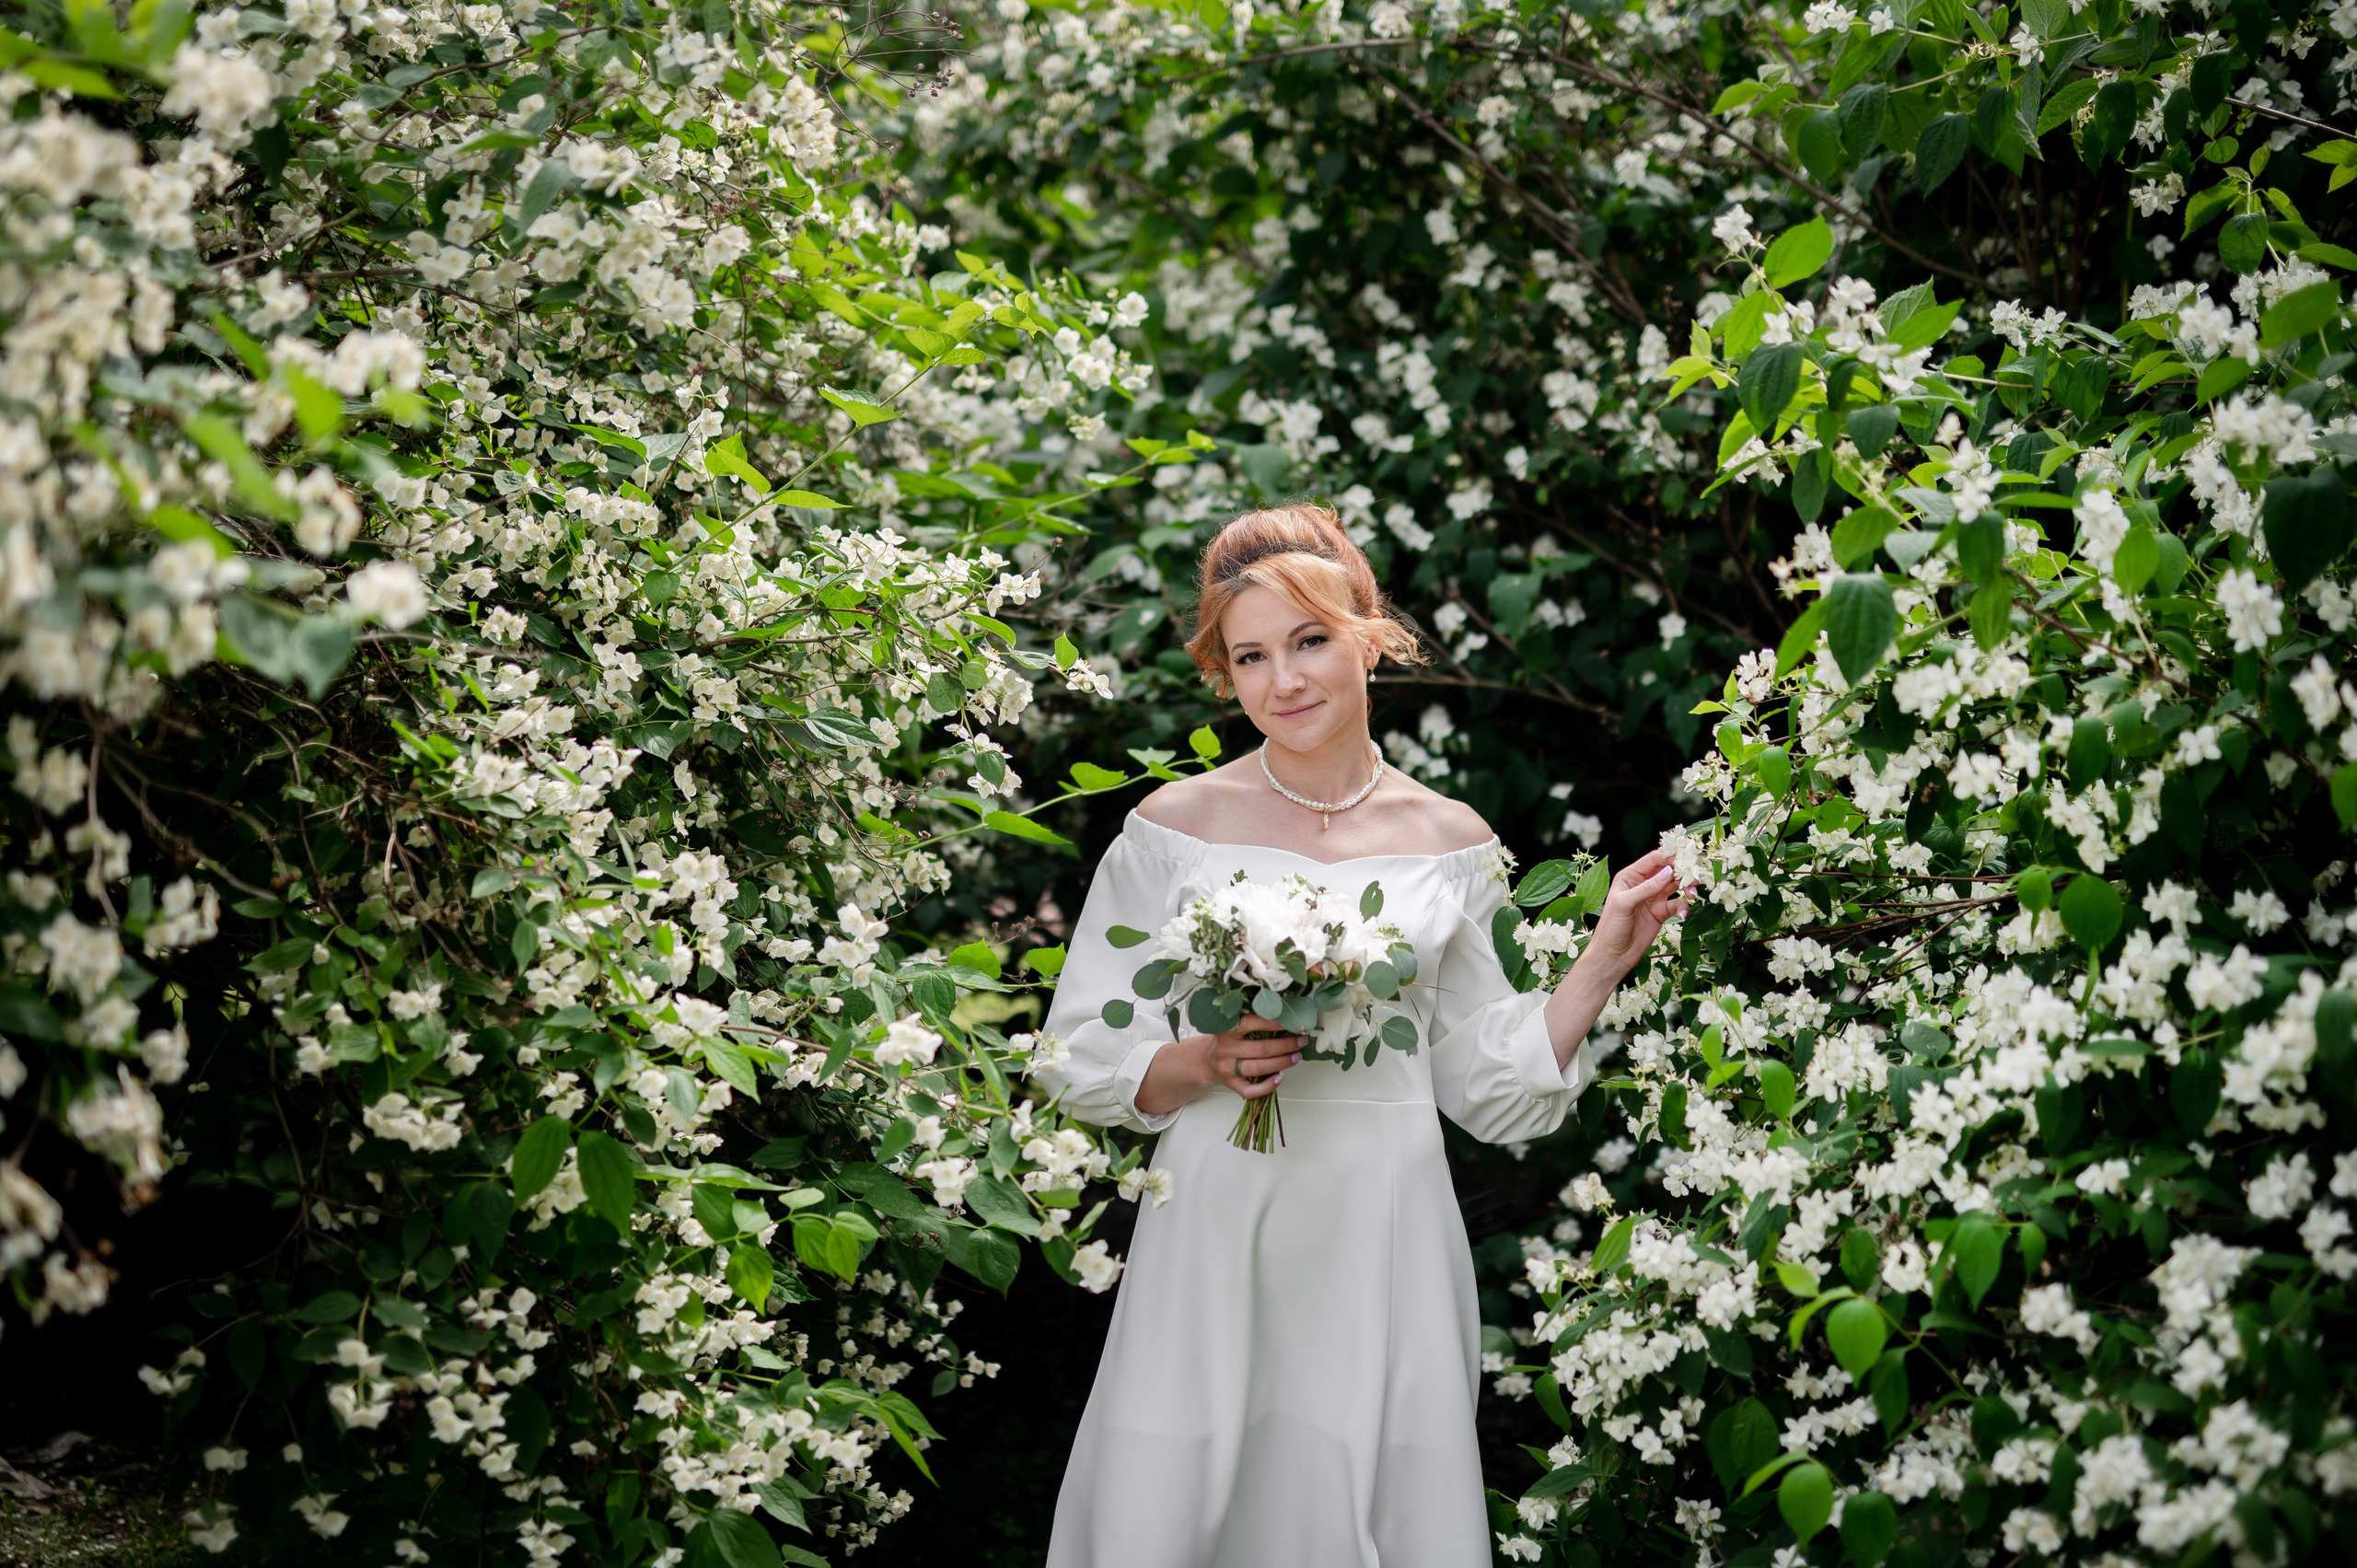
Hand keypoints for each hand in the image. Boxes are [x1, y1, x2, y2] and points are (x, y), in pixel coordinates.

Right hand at [1198, 1028, 1303, 1099]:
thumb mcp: (1232, 1026)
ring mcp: (1227, 1068)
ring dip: (1282, 1063)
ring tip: (1296, 1057)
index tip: (1292, 1022)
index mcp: (1226, 1029)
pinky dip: (1268, 1086)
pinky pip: (1251, 1090)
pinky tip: (1280, 1078)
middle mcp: (1225, 1048)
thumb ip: (1252, 1022)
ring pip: (1258, 1068)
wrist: (1205, 1061)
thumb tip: (1284, 1018)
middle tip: (1300, 1042)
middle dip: (1285, 1045)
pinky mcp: (1231, 1084)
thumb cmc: (1227, 1041)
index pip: (1252, 1023)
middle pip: (1260, 1048)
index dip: (1274, 1023)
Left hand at [1578, 847, 1690, 982]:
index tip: (1687, 858)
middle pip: (1668, 870)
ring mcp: (1653, 898)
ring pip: (1676, 886)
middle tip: (1695, 877)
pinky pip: (1677, 905)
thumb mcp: (1624, 904)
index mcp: (1630, 876)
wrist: (1613, 955)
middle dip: (1683, 872)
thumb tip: (1668, 871)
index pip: (1654, 860)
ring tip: (1692, 894)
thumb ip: (1646, 887)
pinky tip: (1684, 914)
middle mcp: (1643, 884)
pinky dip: (1684, 907)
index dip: (1670, 856)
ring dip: (1687, 888)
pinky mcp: (1661, 913)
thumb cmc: (1611, 927)